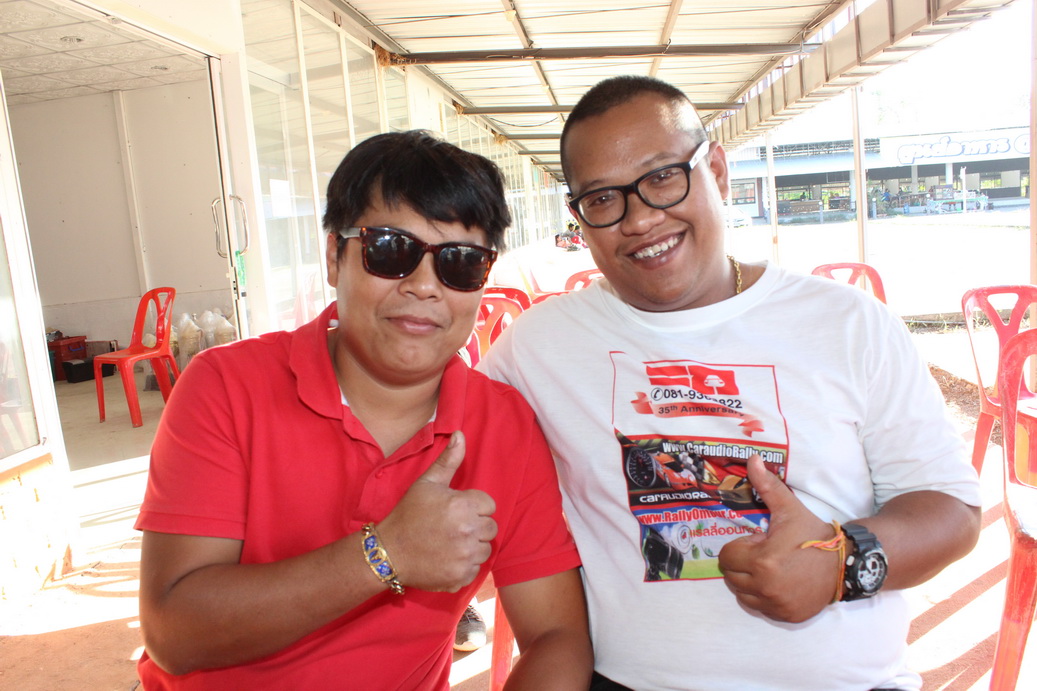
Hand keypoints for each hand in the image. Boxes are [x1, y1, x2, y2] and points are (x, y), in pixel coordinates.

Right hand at [377, 431, 496, 591]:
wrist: (388, 552)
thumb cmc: (408, 514)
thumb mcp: (427, 483)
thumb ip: (449, 460)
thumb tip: (461, 434)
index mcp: (463, 505)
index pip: (489, 505)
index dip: (472, 506)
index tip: (455, 511)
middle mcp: (468, 531)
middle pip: (491, 527)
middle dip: (475, 526)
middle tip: (451, 528)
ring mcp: (466, 556)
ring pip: (485, 549)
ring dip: (472, 546)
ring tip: (449, 543)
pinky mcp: (461, 576)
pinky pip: (476, 569)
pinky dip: (465, 566)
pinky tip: (447, 559)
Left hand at [717, 455, 841, 622]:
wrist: (846, 564)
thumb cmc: (814, 535)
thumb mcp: (790, 510)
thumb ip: (768, 486)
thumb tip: (753, 458)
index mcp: (763, 562)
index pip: (726, 557)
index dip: (740, 547)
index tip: (760, 542)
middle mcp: (766, 587)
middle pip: (731, 577)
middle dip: (742, 563)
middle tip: (765, 554)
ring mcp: (776, 605)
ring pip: (742, 594)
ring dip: (749, 581)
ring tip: (771, 568)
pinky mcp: (785, 617)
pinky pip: (759, 608)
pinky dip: (763, 598)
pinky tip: (778, 584)